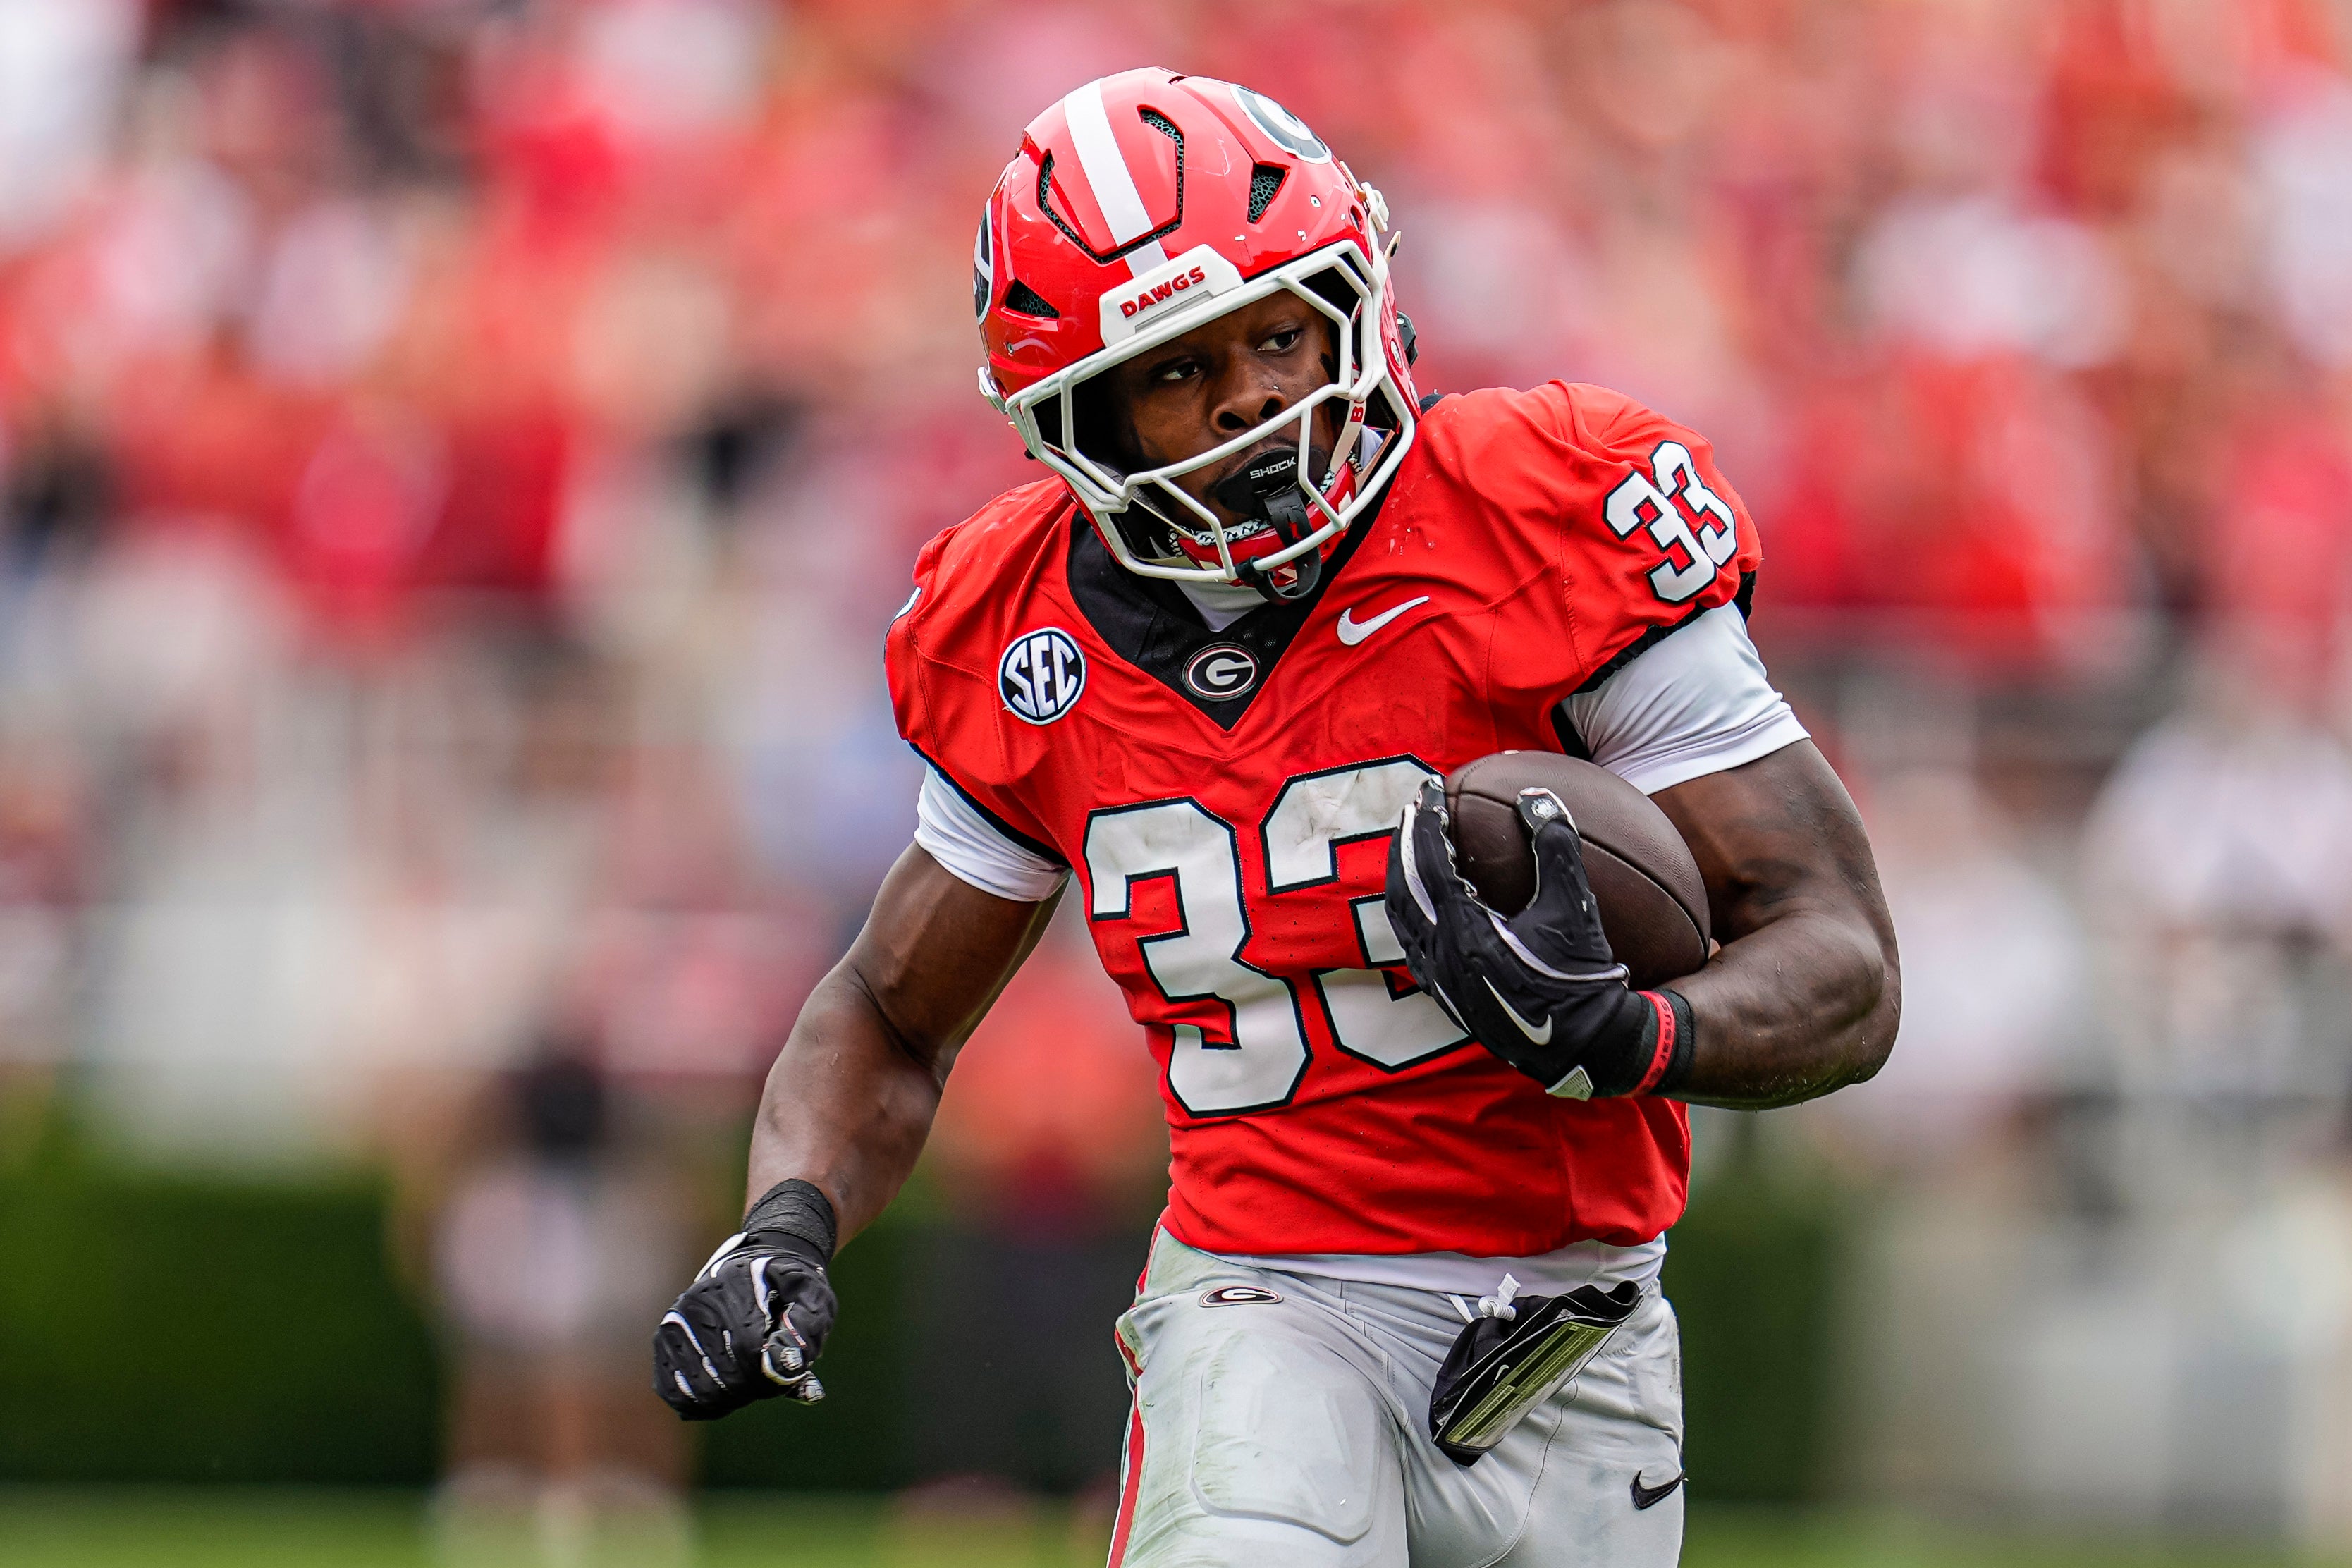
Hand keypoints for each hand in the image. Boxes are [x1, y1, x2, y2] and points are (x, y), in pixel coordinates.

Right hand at [652, 1227, 836, 1420]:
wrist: (755, 1266)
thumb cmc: (787, 1288)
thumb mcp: (812, 1295)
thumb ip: (807, 1328)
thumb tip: (787, 1366)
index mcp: (734, 1286)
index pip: (748, 1350)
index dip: (773, 1374)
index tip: (788, 1373)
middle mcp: (696, 1303)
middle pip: (725, 1376)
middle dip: (755, 1387)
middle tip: (771, 1378)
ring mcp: (675, 1323)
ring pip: (700, 1390)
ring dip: (731, 1398)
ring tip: (750, 1380)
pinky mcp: (664, 1341)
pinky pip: (674, 1390)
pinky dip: (701, 1403)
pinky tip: (724, 1393)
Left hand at [1385, 778, 1673, 1098]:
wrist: (1587, 1046)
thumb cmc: (1582, 978)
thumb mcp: (1575, 908)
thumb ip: (1556, 847)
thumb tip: (1537, 798)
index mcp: (1465, 932)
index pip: (1429, 864)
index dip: (1427, 821)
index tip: (1430, 789)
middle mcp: (1442, 957)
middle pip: (1403, 888)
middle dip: (1405, 844)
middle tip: (1416, 810)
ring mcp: (1440, 981)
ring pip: (1401, 919)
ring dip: (1403, 877)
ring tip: (1413, 847)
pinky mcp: (1447, 998)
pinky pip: (1412, 945)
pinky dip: (1411, 912)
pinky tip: (1426, 900)